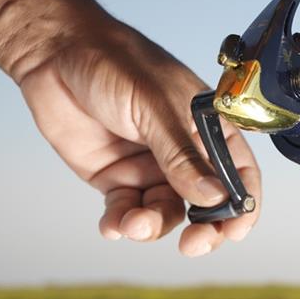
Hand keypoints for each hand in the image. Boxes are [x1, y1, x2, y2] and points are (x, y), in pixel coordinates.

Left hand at [17, 17, 260, 256]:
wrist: (55, 53)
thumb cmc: (116, 63)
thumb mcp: (156, 108)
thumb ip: (182, 156)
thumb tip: (214, 198)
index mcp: (208, 127)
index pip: (240, 172)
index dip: (244, 205)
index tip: (236, 231)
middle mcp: (185, 152)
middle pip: (206, 203)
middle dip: (202, 228)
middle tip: (192, 244)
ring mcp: (150, 167)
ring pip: (165, 212)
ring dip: (154, 225)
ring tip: (134, 223)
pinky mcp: (115, 177)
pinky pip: (126, 211)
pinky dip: (121, 224)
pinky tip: (113, 226)